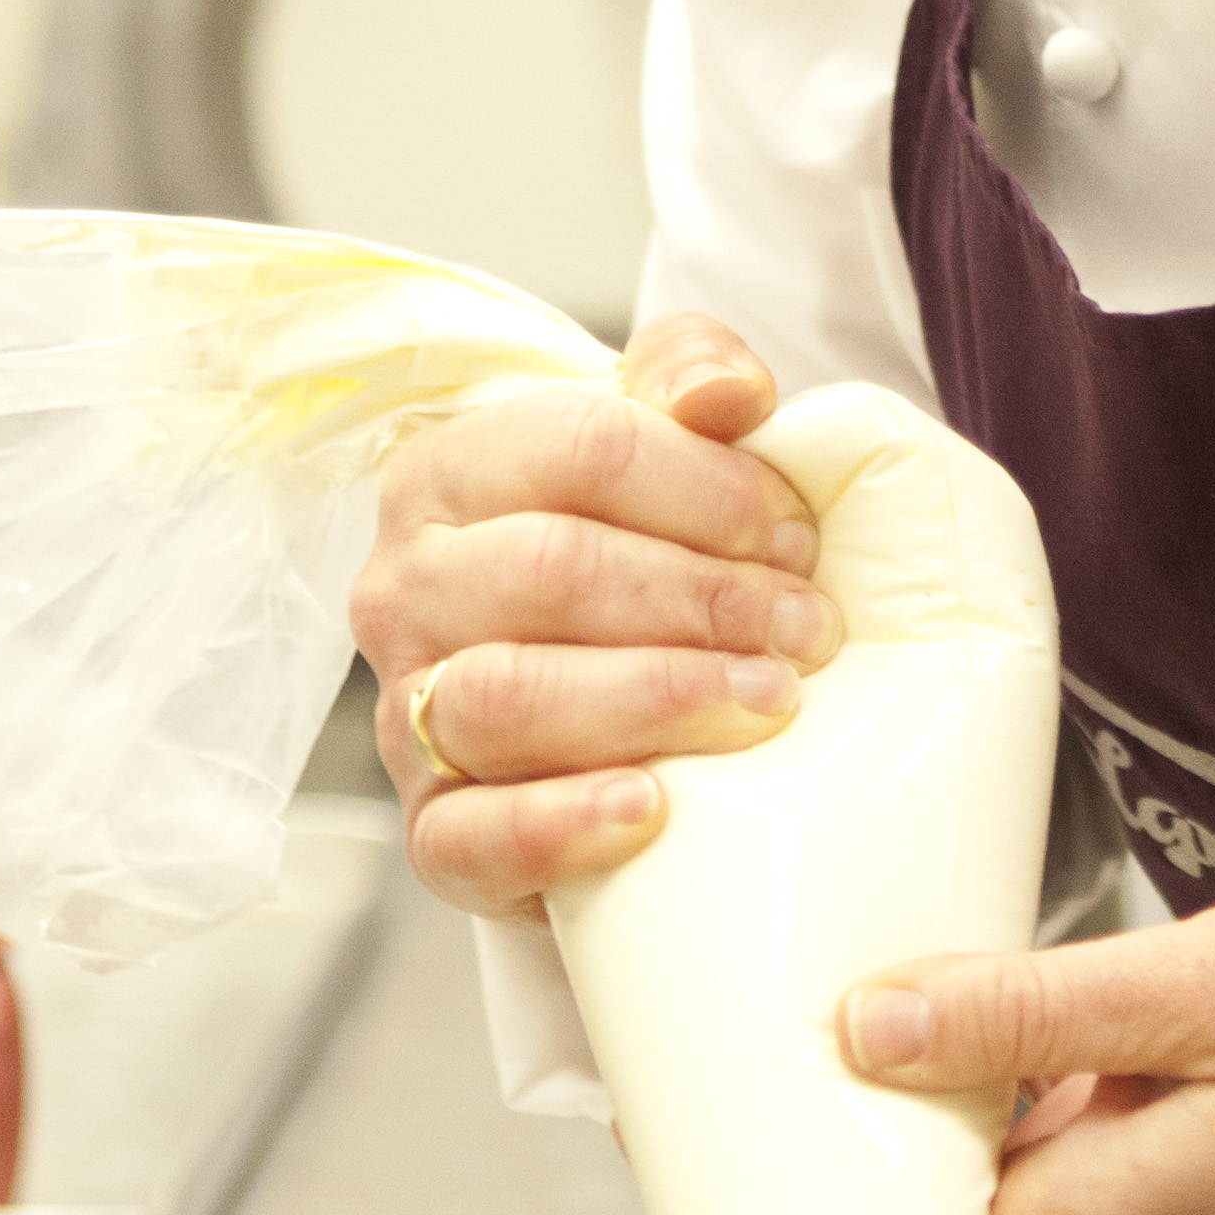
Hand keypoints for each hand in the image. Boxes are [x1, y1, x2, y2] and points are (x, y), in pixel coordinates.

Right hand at [349, 310, 841, 920]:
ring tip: (768, 704)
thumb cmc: (633, 554)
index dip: (710, 491)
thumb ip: (692, 377)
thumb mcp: (664, 443)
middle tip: (808, 631)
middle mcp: (406, 587)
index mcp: (451, 472)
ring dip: (658, 697)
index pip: (583, 450)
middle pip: (553, 570)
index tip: (800, 536)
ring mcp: (406, 713)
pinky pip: (470, 837)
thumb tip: (729, 392)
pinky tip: (651, 807)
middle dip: (703, 598)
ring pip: (510, 696)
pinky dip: (559, 824)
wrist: (598, 702)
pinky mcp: (432, 828)